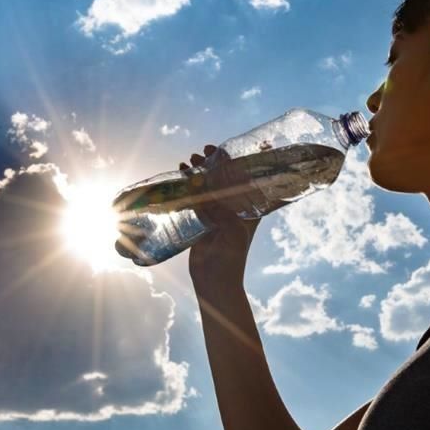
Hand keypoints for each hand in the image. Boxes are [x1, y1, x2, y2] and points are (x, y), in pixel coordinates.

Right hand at [181, 144, 261, 287]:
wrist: (215, 281)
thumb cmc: (232, 257)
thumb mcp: (233, 230)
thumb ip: (223, 210)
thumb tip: (206, 191)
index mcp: (250, 208)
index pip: (247, 178)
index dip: (237, 160)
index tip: (224, 148)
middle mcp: (234, 207)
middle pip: (224, 178)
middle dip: (213, 162)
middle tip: (202, 152)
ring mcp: (217, 213)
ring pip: (208, 186)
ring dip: (199, 172)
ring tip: (188, 161)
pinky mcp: (202, 220)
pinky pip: (195, 198)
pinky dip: (188, 185)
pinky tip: (180, 175)